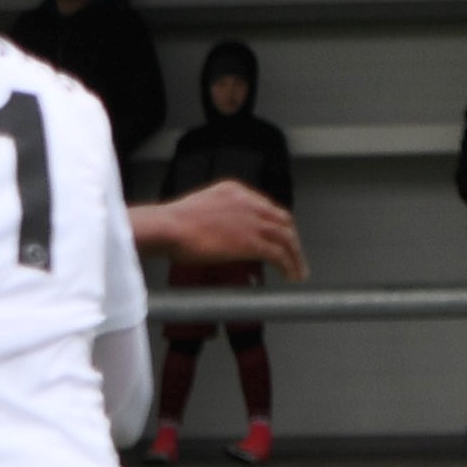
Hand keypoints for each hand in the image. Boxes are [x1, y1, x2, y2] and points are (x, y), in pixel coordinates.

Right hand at [134, 181, 306, 278]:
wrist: (168, 227)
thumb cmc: (172, 224)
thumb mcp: (199, 210)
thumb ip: (216, 218)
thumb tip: (220, 235)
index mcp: (235, 190)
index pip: (266, 206)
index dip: (277, 223)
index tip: (280, 236)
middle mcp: (249, 202)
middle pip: (283, 220)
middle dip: (291, 239)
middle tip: (296, 254)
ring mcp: (252, 221)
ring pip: (286, 238)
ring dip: (295, 256)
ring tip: (299, 271)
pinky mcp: (252, 242)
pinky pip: (279, 255)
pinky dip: (288, 266)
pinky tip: (290, 275)